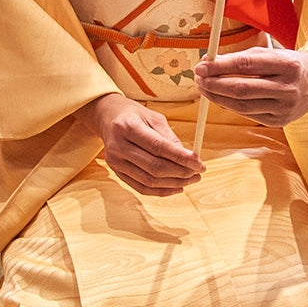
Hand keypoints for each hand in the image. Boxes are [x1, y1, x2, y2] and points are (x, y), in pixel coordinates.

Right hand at [74, 93, 203, 195]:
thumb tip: (188, 158)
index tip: (199, 163)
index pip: (159, 147)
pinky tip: (177, 187)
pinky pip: (141, 187)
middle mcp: (119, 146)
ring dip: (174, 183)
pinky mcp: (116, 172)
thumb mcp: (154, 118)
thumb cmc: (134, 115)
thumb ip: (170, 137)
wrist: (108, 118)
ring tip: (191, 179)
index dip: (182, 158)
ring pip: (149, 180)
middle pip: (154, 167)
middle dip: (181, 172)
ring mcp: (115, 161)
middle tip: (198, 172)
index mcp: (128, 127)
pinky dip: (161, 191)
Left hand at [194, 48, 307, 127]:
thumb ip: (241, 58)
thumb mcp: (271, 53)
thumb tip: (208, 64)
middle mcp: (288, 88)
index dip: (220, 66)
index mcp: (287, 65)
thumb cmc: (288, 64)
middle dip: (214, 84)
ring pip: (242, 105)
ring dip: (217, 97)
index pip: (246, 65)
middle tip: (198, 79)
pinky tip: (220, 98)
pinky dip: (230, 106)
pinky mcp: (280, 122)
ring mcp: (285, 108)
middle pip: (242, 89)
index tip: (201, 66)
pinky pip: (248, 114)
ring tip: (205, 88)